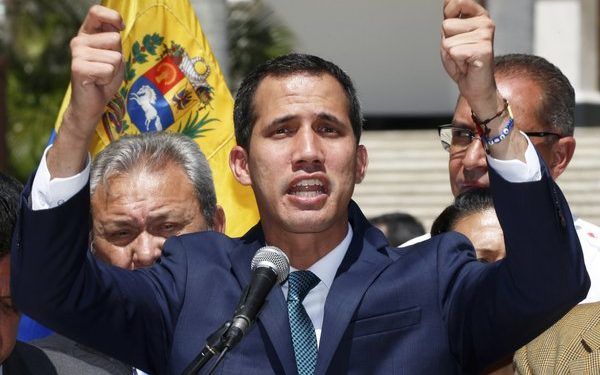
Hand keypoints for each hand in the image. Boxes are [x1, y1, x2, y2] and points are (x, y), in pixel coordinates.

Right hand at [48, 5, 123, 177]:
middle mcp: (78, 41)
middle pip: (114, 38)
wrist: (91, 104)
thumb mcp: (114, 56)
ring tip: (102, 76)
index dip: (112, 17)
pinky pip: (109, 69)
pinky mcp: (78, 67)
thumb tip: (117, 27)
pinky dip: (109, 78)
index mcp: (86, 34)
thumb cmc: (104, 79)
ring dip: (114, 70)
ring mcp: (77, 54)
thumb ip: (114, 41)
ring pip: (114, 56)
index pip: (96, 12)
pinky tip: (97, 82)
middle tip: (106, 69)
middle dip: (118, 57)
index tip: (120, 26)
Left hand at [441, 0, 497, 115]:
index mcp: (479, 16)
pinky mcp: (484, 49)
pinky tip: (466, 64)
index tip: (455, 32)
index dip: (448, 18)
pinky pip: (453, 52)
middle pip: (446, 25)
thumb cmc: (462, 61)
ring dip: (451, 53)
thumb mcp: (451, 35)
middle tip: (459, 52)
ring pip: (448, 40)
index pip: (455, 3)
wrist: (475, 85)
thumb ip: (450, 17)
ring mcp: (486, 35)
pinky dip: (455, 61)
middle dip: (447, 41)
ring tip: (463, 58)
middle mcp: (485, 23)